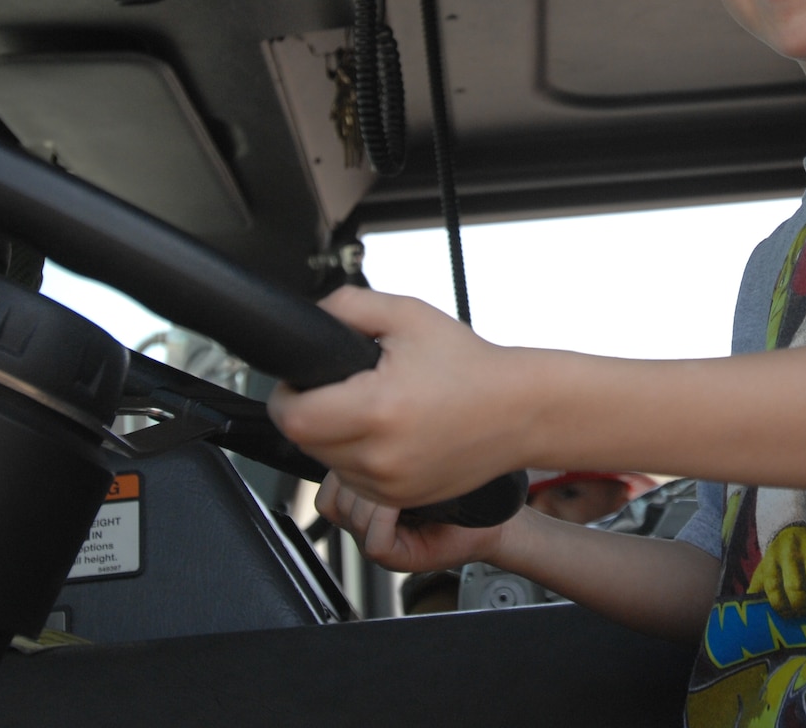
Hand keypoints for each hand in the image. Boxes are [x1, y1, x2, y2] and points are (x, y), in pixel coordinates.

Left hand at [269, 287, 531, 506]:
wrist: (519, 411)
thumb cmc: (470, 365)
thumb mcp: (408, 316)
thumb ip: (349, 306)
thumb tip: (311, 319)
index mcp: (378, 409)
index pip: (293, 417)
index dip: (286, 395)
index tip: (298, 381)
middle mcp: (381, 456)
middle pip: (305, 441)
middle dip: (310, 412)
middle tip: (340, 388)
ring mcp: (390, 485)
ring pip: (326, 464)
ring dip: (332, 438)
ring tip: (370, 409)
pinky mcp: (400, 499)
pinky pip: (354, 481)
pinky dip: (357, 458)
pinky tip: (387, 433)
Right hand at [316, 471, 512, 573]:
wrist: (490, 524)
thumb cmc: (459, 495)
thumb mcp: (417, 465)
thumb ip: (386, 454)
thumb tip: (363, 426)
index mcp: (365, 505)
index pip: (325, 492)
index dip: (341, 471)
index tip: (369, 453)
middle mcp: (366, 527)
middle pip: (334, 501)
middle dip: (359, 480)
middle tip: (392, 470)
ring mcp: (378, 545)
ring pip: (352, 519)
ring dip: (375, 498)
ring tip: (402, 488)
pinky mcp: (396, 559)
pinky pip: (374, 539)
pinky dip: (387, 517)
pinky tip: (405, 505)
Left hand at [751, 522, 805, 617]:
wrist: (798, 524)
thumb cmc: (781, 558)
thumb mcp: (765, 569)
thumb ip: (758, 590)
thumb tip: (750, 616)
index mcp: (771, 562)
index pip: (773, 589)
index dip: (782, 608)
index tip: (791, 616)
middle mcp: (791, 555)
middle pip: (797, 589)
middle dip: (805, 608)